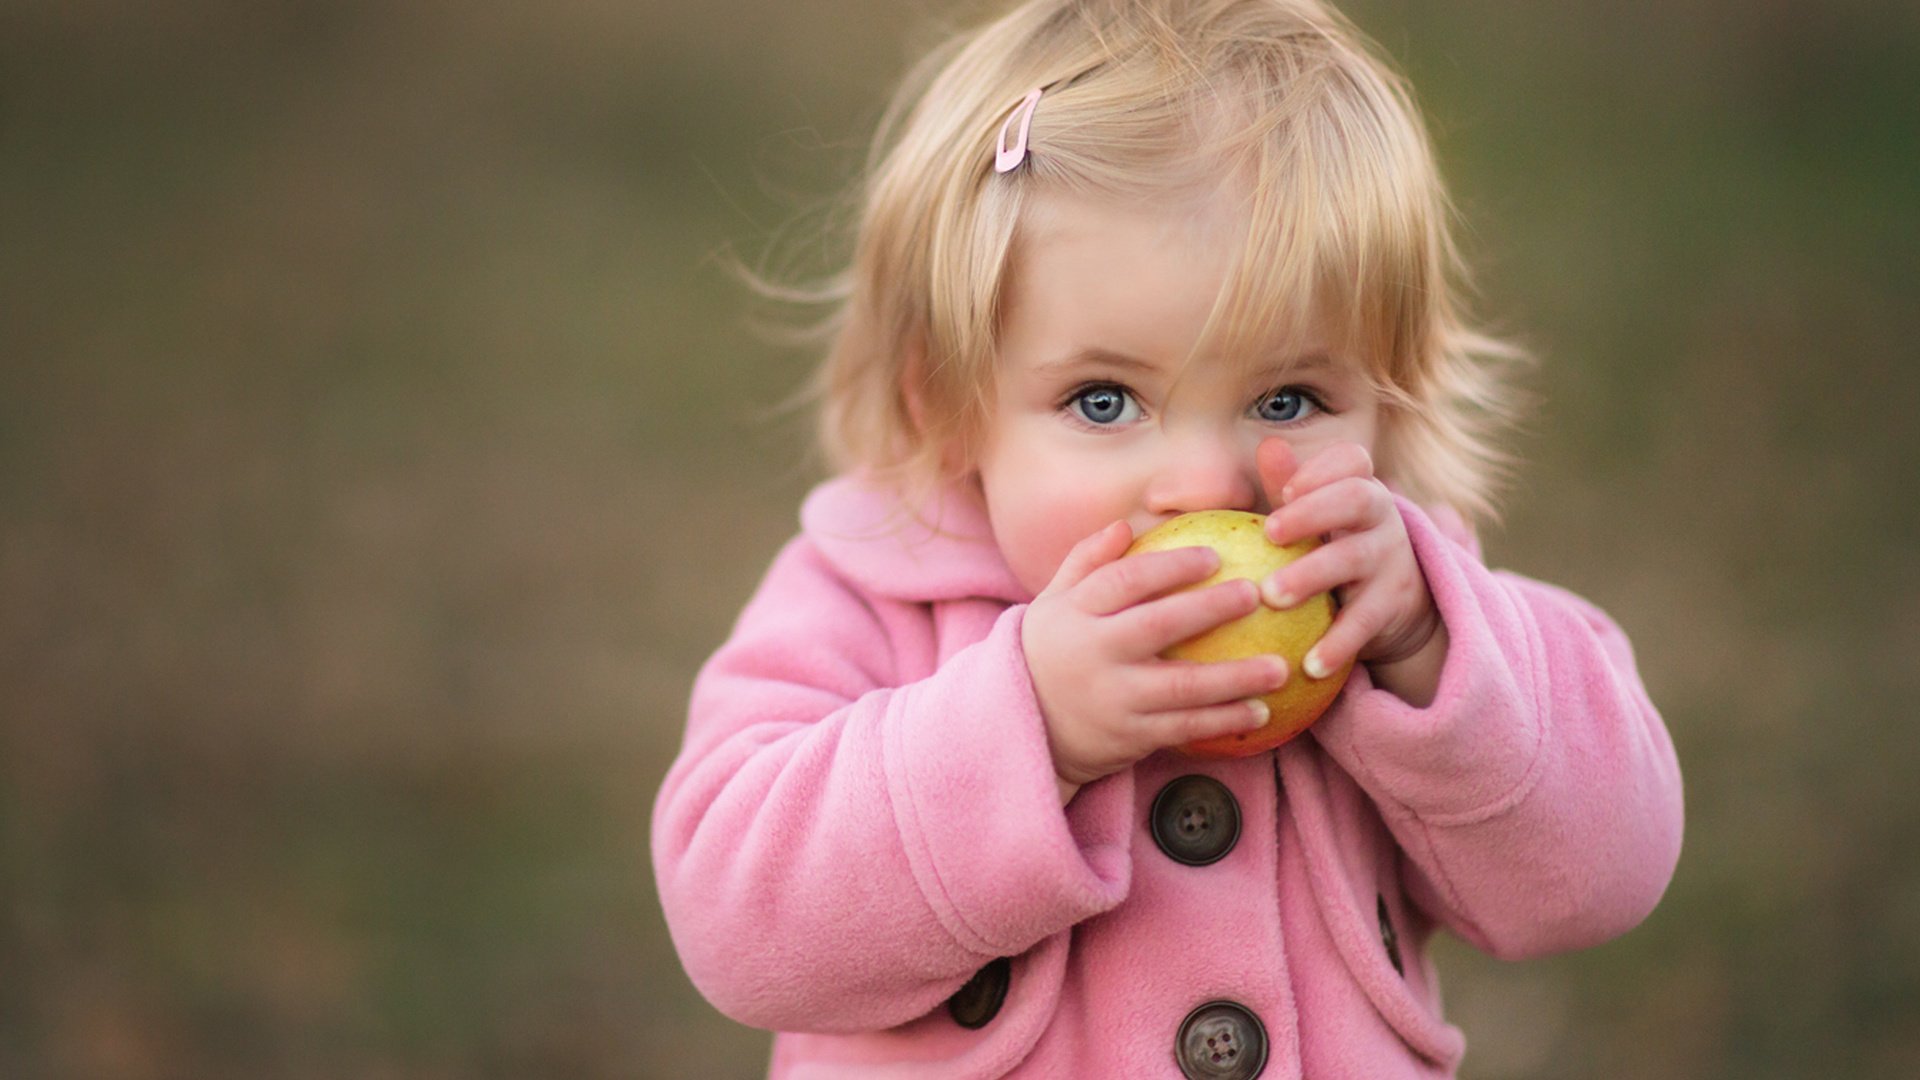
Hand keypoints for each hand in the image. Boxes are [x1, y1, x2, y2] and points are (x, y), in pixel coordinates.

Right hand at [1023, 521, 1289, 801]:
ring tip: (1279, 667)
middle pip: (1158, 626)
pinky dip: (1224, 721)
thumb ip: (1086, 562)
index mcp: (1075, 613)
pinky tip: (1261, 711)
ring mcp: (1113, 699)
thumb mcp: (1054, 603)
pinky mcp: (1129, 736)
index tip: (1215, 556)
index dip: (1171, 566)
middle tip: (1256, 594)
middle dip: (1210, 608)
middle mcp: (1094, 654)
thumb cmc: (1051, 651)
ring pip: (1181, 686)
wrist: (1026, 727)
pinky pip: (1184, 727)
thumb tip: (1127, 525)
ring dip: (1235, 678)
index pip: (1125, 580)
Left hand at [1256, 438, 1446, 704]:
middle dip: (1313, 512)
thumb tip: (1268, 445)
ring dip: (1311, 575)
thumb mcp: (1315, 517)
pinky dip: (1338, 643)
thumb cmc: (1334, 547)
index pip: (1351, 460)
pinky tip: (1309, 663)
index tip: (1287, 489)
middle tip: (1270, 534)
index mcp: (1356, 487)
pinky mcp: (1392, 606)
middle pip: (1356, 499)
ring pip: (1354, 559)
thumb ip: (1290, 486)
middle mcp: (1379, 517)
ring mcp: (1390, 560)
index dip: (1322, 469)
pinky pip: (1364, 621)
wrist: (1394, 605)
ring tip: (1271, 596)